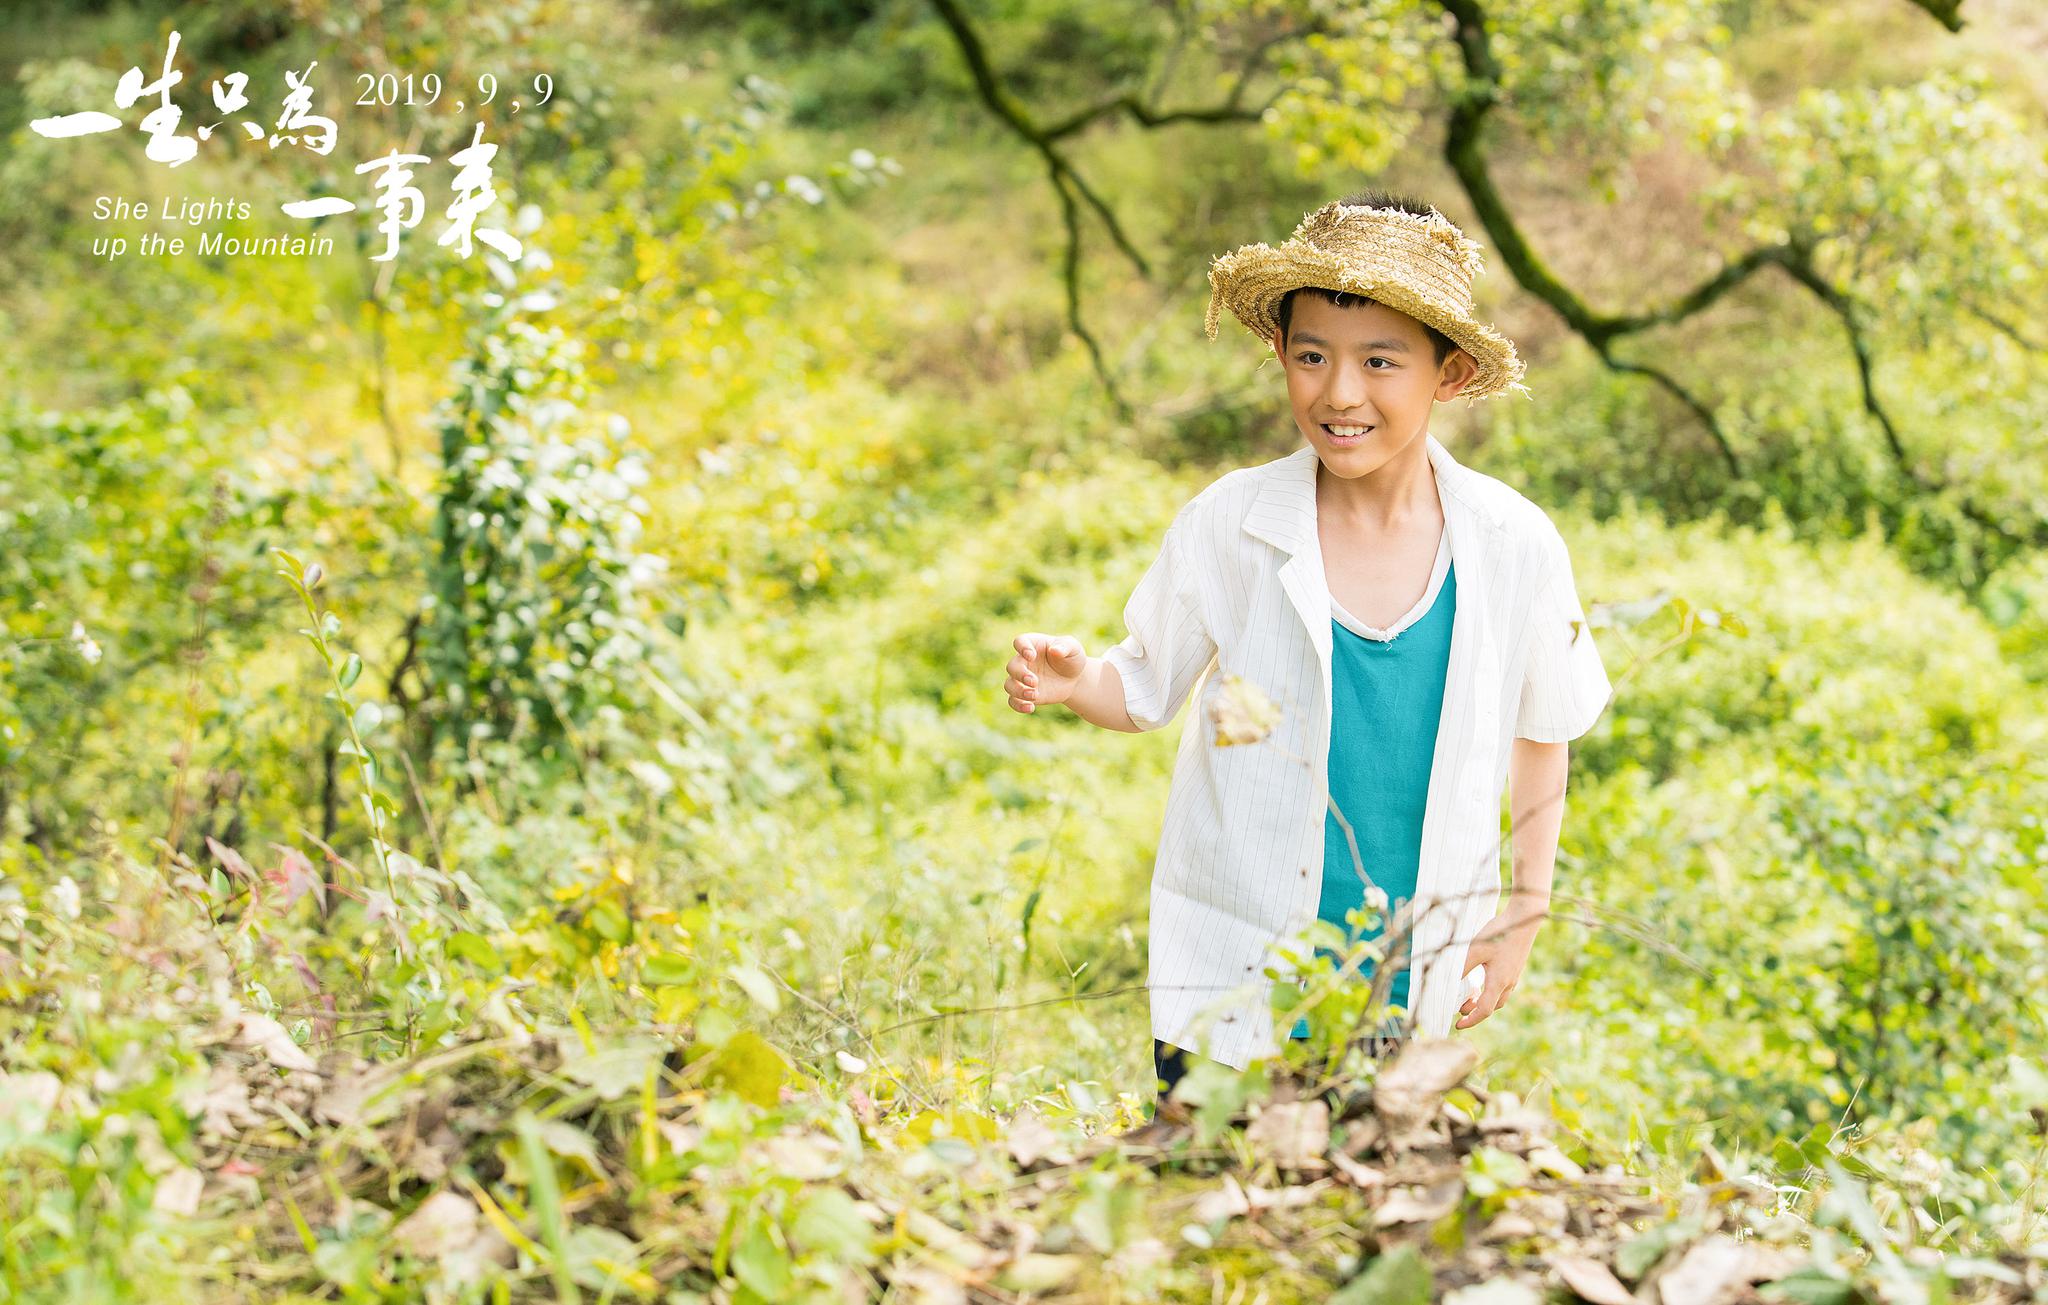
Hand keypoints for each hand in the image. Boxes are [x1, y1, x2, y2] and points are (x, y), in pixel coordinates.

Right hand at [1006, 634, 1086, 713]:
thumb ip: (1065, 646)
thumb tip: (1054, 650)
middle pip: (1011, 666)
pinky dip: (1018, 706)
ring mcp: (1022, 679)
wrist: (1073, 679)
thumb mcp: (1073, 648)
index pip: (1020, 641)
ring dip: (1018, 691)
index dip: (1022, 648)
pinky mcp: (1024, 694)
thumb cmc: (1071, 658)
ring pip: (1009, 685)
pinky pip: (1013, 701)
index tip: (1031, 656)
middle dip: (1020, 675)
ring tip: (1034, 695)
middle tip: (1034, 681)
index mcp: (1033, 645)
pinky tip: (1030, 708)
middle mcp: (1023, 661)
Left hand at [1455, 897, 1546, 1028]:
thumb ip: (1461, 968)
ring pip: (1498, 998)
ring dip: (1482, 1001)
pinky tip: (1480, 980)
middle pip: (1492, 1007)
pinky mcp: (1514, 968)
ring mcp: (1513, 976)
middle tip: (1459, 1010)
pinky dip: (1489, 991)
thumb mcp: (1475, 950)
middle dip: (1474, 1012)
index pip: (1484, 1011)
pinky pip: (1502, 987)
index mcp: (1499, 982)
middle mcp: (1508, 983)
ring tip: (1467, 996)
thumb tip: (1448, 984)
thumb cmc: (1499, 933)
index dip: (1470, 1021)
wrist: (1524, 919)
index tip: (1458, 1025)